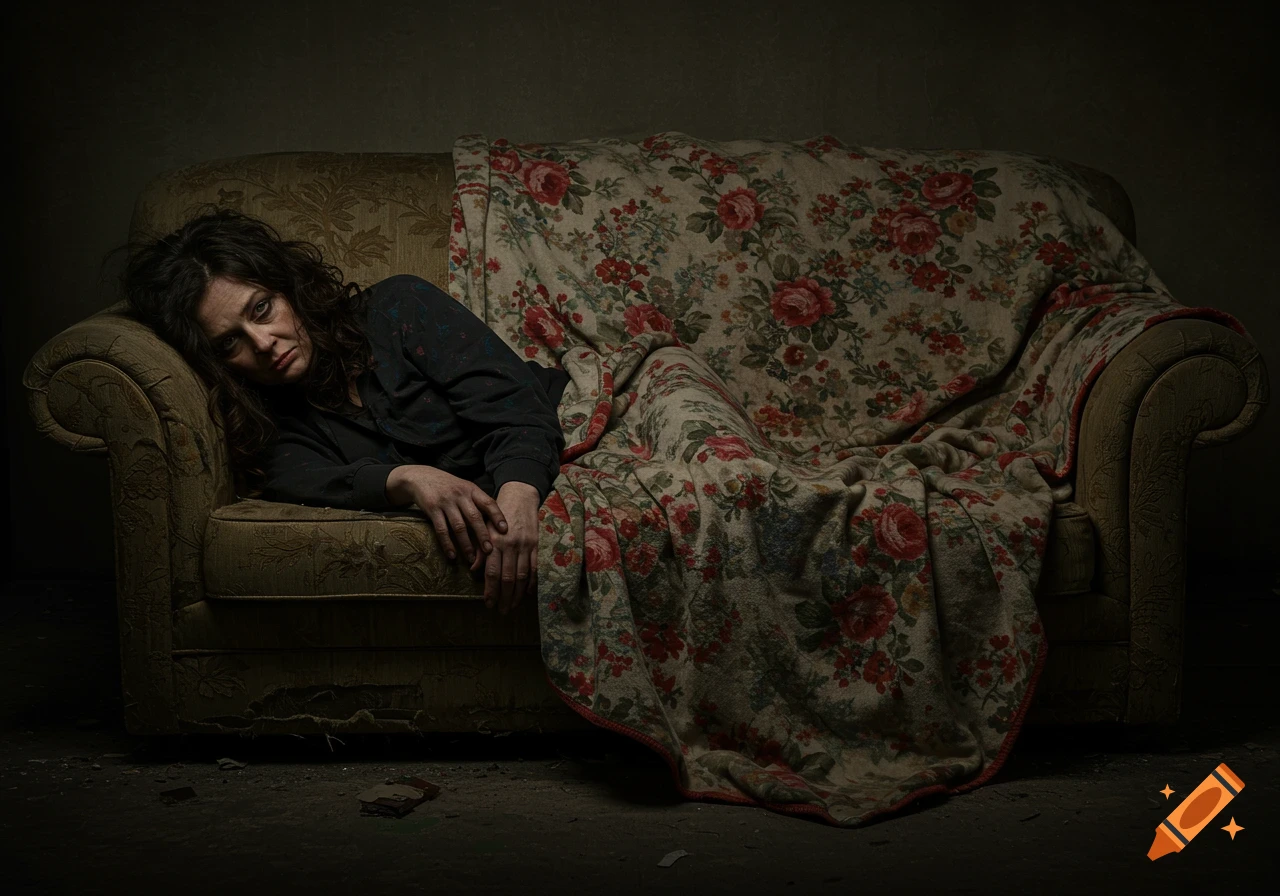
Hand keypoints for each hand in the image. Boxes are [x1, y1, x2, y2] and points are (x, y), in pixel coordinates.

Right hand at [389, 465, 507, 566]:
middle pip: (474, 517)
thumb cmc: (448, 486)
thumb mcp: (464, 488)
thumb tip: (495, 522)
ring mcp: (446, 502)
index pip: (488, 502)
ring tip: (471, 559)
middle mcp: (460, 495)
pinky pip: (441, 529)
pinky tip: (452, 555)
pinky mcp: (432, 509)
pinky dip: (447, 544)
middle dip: (483, 535)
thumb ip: (477, 501)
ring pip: (459, 526)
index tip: (505, 530)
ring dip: (466, 544)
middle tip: (489, 551)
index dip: (497, 516)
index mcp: (471, 489)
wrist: (421, 477)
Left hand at [471, 482, 540, 614]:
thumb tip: (475, 570)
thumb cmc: (499, 515)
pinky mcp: (536, 545)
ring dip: (518, 594)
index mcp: (494, 542)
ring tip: (514, 606)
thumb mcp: (484, 528)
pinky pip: (535, 567)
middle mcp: (509, 546)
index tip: (488, 604)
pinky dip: (533, 582)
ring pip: (522, 576)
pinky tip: (529, 593)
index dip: (490, 591)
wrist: (520, 497)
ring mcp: (524, 546)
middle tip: (502, 611)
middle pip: (508, 578)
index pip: (491, 572)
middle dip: (505, 597)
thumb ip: (480, 550)